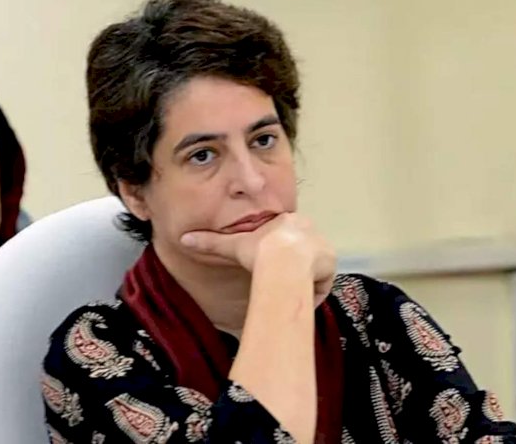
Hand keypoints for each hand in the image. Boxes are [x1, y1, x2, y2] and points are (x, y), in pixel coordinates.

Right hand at [181, 213, 335, 304]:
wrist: (282, 261)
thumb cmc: (258, 252)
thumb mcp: (233, 246)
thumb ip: (210, 243)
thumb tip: (184, 239)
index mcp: (287, 221)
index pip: (285, 239)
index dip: (277, 255)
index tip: (269, 266)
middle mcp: (308, 228)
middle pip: (301, 253)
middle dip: (291, 268)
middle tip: (277, 280)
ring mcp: (322, 244)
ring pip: (311, 269)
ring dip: (301, 281)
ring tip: (286, 289)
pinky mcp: (331, 262)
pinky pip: (321, 281)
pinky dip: (312, 291)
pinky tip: (299, 294)